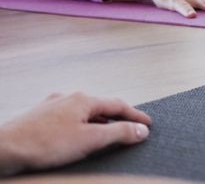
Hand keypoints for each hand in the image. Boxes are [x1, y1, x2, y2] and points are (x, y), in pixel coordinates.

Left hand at [0, 93, 150, 175]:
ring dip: (97, 122)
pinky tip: (74, 137)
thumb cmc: (44, 144)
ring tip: (105, 134)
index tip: (148, 124)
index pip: (118, 104)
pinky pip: (66, 119)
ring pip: (81, 112)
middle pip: (100, 106)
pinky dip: (78, 126)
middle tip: (130, 128)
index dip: (135, 116)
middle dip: (117, 118)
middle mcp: (68, 98)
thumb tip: (141, 130)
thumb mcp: (90, 140)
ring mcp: (51, 107)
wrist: (4, 149)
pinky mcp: (38, 118)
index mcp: (83, 99)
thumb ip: (118, 133)